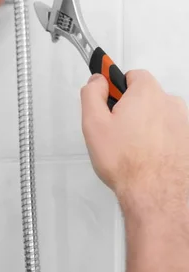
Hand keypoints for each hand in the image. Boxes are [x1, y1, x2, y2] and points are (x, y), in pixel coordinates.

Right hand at [81, 71, 188, 213]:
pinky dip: (161, 142)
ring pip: (160, 116)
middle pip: (147, 96)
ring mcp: (184, 124)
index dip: (118, 88)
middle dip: (133, 109)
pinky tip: (149, 158)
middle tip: (118, 131)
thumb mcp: (93, 123)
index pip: (133, 75)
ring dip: (148, 126)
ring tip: (134, 149)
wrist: (157, 196)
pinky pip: (172, 135)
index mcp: (147, 93)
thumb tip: (97, 81)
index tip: (110, 101)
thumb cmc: (128, 162)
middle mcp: (170, 103)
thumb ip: (92, 94)